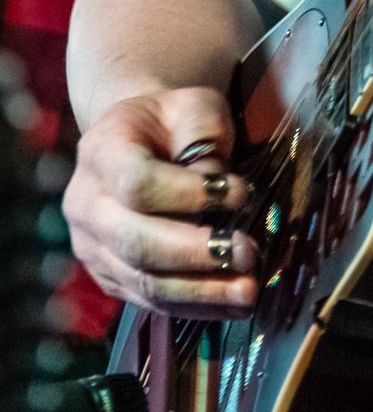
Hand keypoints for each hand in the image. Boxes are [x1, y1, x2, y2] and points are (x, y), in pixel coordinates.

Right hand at [62, 87, 256, 317]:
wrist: (140, 141)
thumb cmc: (172, 122)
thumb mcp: (194, 105)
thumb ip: (203, 133)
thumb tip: (215, 182)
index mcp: (102, 152)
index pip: (137, 183)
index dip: (189, 194)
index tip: (240, 193)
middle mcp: (86, 204)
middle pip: (136, 241)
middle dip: (196, 253)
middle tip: (247, 253)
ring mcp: (92, 247)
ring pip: (142, 280)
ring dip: (199, 291)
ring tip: (247, 291)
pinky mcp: (110, 277)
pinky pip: (149, 300)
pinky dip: (193, 305)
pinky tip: (232, 304)